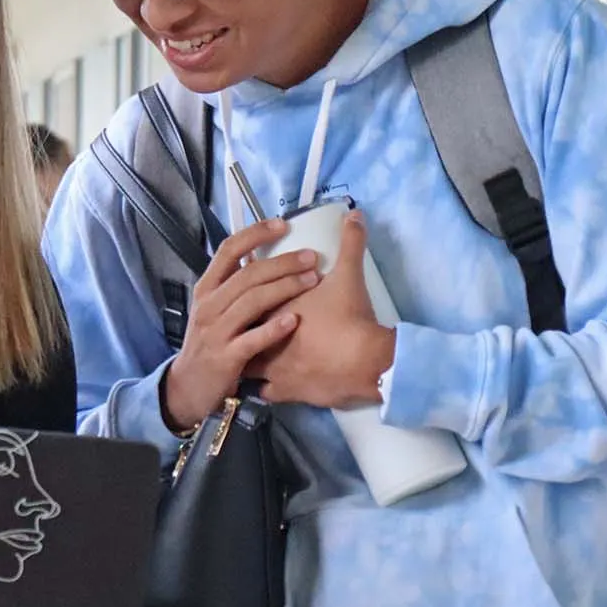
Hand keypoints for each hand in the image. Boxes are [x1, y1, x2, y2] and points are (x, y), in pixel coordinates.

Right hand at [163, 218, 323, 432]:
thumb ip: (234, 287)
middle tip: (311, 256)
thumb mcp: (213, 309)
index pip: (228, 250)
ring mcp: (216, 331)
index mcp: (207, 288)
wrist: (188, 387)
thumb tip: (263, 258)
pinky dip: (274, 328)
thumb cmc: (209, 343)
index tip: (282, 224)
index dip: (255, 233)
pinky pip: (253, 339)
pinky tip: (294, 320)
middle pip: (248, 274)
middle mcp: (209, 305)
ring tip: (312, 279)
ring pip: (252, 302)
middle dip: (282, 262)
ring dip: (284, 287)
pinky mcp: (226, 358)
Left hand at [249, 211, 395, 410]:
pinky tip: (264, 382)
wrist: (364, 363)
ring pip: (246, 362)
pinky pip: (261, 391)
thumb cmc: (350, 318)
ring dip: (249, 356)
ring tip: (252, 351)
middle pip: (243, 329)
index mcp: (274, 308)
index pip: (249, 298)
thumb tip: (355, 214)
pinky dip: (262, 386)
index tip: (250, 290)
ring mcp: (271, 368)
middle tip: (249, 321)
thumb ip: (351, 243)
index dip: (249, 293)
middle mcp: (265, 337)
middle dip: (244, 325)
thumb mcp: (350, 275)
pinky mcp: (283, 392)